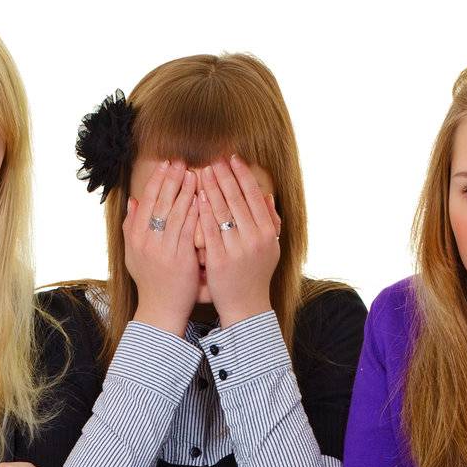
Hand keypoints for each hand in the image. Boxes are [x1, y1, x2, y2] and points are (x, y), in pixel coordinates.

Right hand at [124, 159, 200, 336]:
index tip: (166, 164)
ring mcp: (163, 250)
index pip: (146, 201)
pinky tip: (203, 199)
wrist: (161, 310)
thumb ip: (131, 227)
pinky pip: (189, 230)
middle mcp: (146, 241)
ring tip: (195, 174)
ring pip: (175, 213)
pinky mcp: (180, 259)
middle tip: (182, 162)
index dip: (157, 181)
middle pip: (160, 203)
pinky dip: (195, 213)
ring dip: (186, 191)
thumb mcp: (133, 254)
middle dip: (171, 179)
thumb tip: (132, 200)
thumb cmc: (151, 281)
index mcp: (135, 237)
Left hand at [199, 154, 280, 327]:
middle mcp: (255, 239)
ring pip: (222, 212)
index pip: (254, 196)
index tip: (232, 159)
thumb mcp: (270, 248)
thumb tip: (267, 196)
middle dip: (224, 177)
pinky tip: (195, 197)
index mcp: (268, 233)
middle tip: (213, 159)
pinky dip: (203, 212)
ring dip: (211, 189)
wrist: (246, 307)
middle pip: (237, 200)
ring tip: (201, 172)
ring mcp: (237, 250)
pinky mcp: (219, 260)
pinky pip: (209, 230)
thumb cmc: (256, 275)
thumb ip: (271, 222)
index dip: (243, 175)